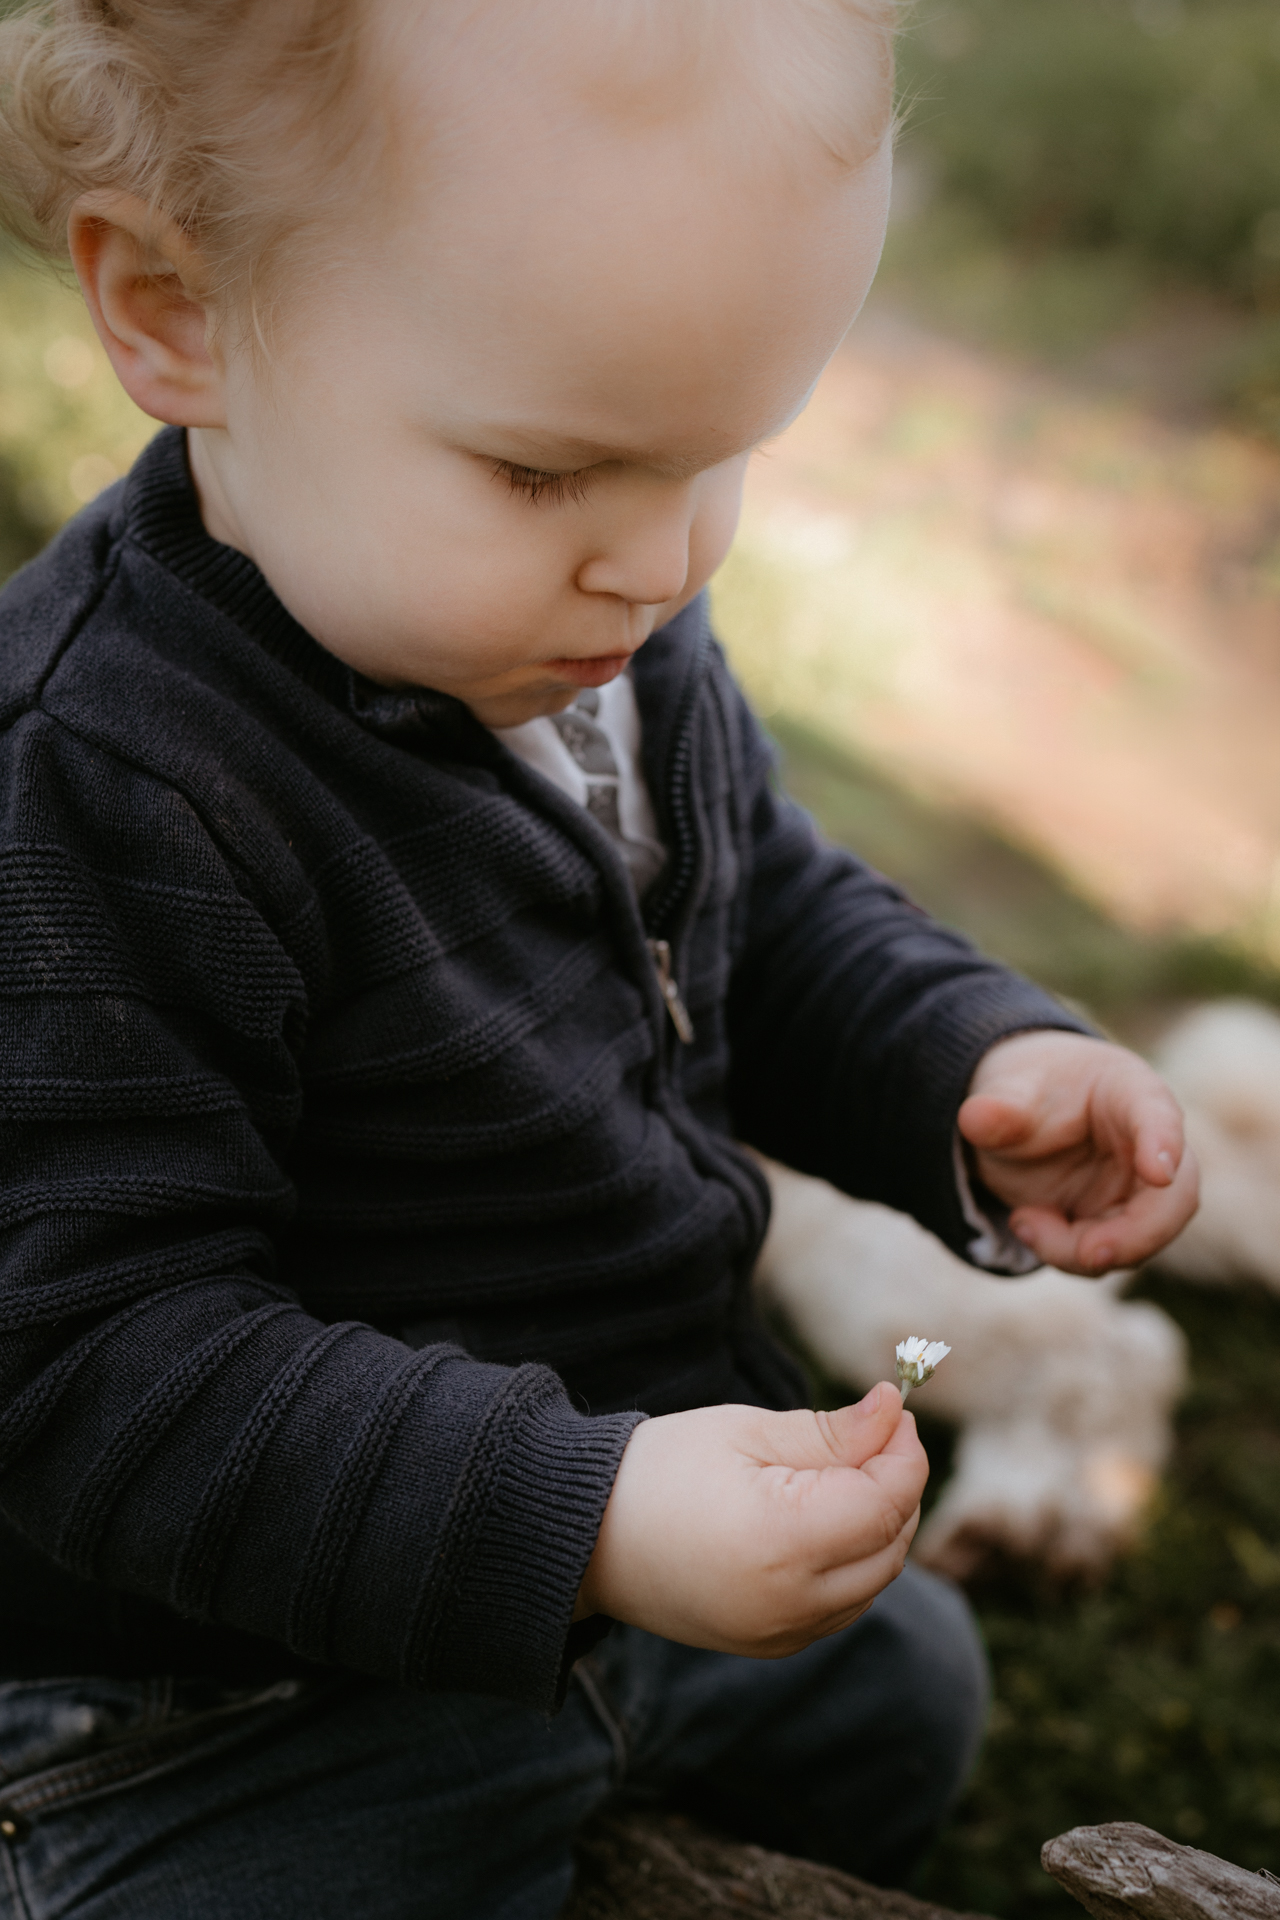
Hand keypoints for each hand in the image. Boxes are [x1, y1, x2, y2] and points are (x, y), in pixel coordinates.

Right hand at [574, 1383, 926, 1655]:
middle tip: (875, 1433)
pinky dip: (853, 1561)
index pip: (886, 1502)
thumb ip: (830, 1431)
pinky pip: (843, 1605)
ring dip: (879, 1525)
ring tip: (846, 1470)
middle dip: (897, 1485)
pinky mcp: (771, 1646)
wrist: (583, 1538)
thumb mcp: (745, 1433)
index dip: (903, 1453)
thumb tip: (894, 1410)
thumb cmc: (658, 1471)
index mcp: (784, 1543)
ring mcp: (782, 1635)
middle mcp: (792, 1604)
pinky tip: (823, 1518)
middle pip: (891, 1546)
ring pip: (874, 1580)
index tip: (893, 1409)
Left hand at [958, 1030, 1198, 1274]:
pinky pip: (1106, 1254)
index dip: (1164, 1141)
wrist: (1017, 1120)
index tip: (1158, 1173)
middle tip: (1089, 1255)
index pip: (1157, 1113)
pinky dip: (1066, 1253)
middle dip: (1136, 1236)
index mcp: (1129, 1090)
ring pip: (1139, 1239)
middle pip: (1174, 1198)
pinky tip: (1026, 1223)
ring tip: (1024, 1222)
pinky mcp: (1118, 1225)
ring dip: (1080, 1249)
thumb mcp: (1005, 1091)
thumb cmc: (1027, 1093)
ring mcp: (1139, 1190)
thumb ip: (998, 1108)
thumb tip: (974, 1117)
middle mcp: (1149, 1145)